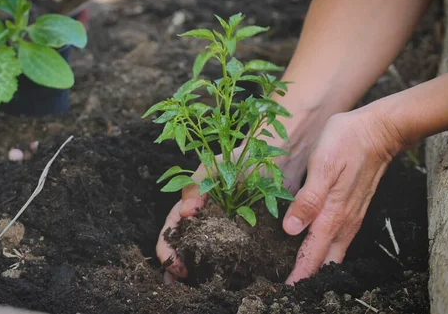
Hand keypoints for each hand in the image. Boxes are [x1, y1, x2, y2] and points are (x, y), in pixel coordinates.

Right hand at [156, 121, 314, 281]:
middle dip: (176, 265)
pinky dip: (224, 269)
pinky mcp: (247, 235)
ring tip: (192, 288)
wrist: (280, 159)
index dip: (167, 246)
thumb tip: (185, 212)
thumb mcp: (216, 166)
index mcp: (195, 202)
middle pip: (184, 243)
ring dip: (195, 271)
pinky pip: (232, 254)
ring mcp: (226, 227)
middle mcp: (207, 216)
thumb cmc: (244, 159)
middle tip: (177, 283)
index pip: (173, 226)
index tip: (173, 264)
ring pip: (205, 252)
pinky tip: (224, 281)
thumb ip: (197, 183)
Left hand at [283, 109, 404, 283]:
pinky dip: (329, 249)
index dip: (300, 271)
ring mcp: (351, 214)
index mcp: (333, 212)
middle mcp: (344, 219)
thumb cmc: (346, 142)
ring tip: (304, 274)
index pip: (313, 251)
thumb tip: (291, 229)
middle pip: (326, 257)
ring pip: (335, 250)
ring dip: (319, 264)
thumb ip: (308, 199)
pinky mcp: (354, 207)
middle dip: (309, 273)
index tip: (288, 287)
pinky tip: (321, 249)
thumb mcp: (322, 166)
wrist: (379, 129)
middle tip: (293, 286)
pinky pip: (341, 237)